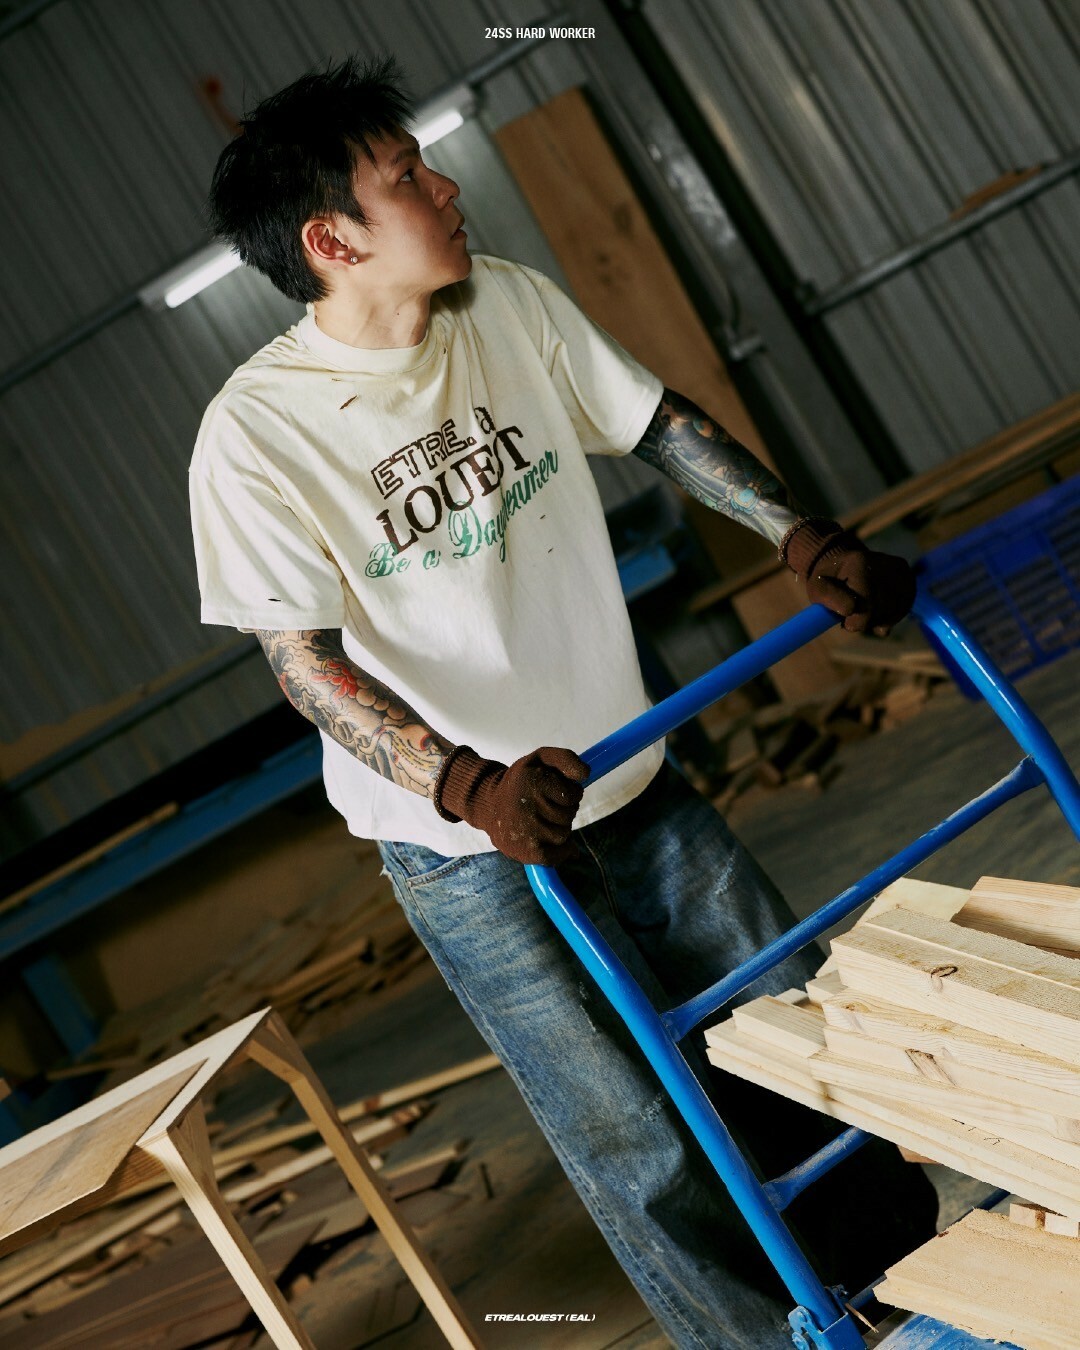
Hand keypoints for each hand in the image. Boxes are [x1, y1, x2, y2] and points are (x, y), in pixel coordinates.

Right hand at [433, 745, 589, 864]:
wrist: (489, 805)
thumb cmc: (523, 781)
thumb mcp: (541, 759)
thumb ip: (566, 759)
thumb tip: (585, 775)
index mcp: (532, 781)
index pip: (573, 794)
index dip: (570, 793)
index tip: (554, 791)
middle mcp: (527, 806)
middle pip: (569, 815)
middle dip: (563, 810)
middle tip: (544, 806)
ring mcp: (527, 831)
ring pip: (564, 834)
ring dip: (558, 828)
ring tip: (540, 820)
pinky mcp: (526, 851)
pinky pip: (556, 856)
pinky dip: (558, 851)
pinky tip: (546, 839)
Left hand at [782, 518, 915, 635]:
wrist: (846, 565)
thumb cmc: (830, 581)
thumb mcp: (817, 588)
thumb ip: (828, 598)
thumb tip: (851, 609)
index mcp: (859, 563)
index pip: (866, 604)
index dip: (855, 622)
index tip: (845, 623)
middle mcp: (883, 562)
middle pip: (882, 609)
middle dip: (867, 621)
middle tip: (854, 618)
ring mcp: (899, 569)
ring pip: (895, 611)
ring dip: (879, 620)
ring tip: (865, 613)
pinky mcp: (908, 577)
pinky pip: (904, 608)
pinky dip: (891, 616)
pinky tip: (878, 612)